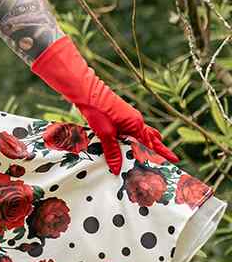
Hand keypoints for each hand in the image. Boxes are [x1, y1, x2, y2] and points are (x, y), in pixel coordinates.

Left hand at [31, 35, 179, 175]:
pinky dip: (135, 139)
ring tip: (150, 154)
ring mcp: (129, 117)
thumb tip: (117, 169)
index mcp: (137, 125)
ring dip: (146, 144)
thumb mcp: (105, 134)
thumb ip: (113, 152)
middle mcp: (136, 120)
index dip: (163, 153)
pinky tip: (129, 144)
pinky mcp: (122, 116)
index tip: (175, 159)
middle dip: (157, 149)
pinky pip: (133, 130)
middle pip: (151, 138)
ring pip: (142, 133)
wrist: (87, 92)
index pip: (153, 144)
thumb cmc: (98, 110)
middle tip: (165, 160)